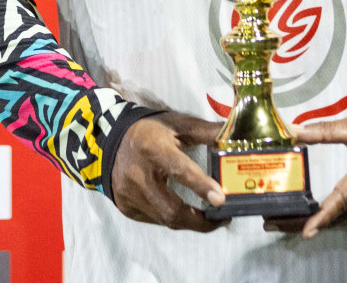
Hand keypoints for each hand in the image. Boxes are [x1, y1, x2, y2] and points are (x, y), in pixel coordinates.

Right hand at [110, 112, 226, 230]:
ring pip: (164, 218)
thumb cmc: (150, 131)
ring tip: (208, 218)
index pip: (179, 170)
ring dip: (189, 221)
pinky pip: (155, 219)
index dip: (200, 185)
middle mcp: (137, 175)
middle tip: (221, 218)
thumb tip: (235, 135)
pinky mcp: (126, 207)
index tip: (220, 199)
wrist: (111, 140)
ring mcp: (129, 195)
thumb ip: (206, 132)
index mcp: (152, 148)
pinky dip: (172, 218)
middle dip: (199, 220)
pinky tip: (184, 212)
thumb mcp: (177, 124)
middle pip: (171, 209)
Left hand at [268, 112, 346, 237]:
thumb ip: (326, 131)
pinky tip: (320, 218)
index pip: (344, 196)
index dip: (324, 215)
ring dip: (321, 223)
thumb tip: (294, 131)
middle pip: (341, 214)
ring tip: (289, 222)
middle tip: (276, 223)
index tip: (307, 229)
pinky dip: (338, 221)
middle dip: (308, 221)